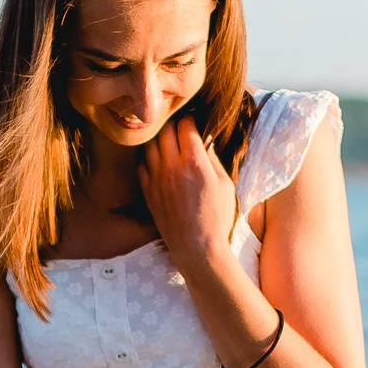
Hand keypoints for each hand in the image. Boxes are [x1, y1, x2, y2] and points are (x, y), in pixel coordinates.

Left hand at [138, 118, 237, 278]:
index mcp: (194, 161)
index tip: (195, 121)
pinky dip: (149, 157)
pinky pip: (141, 163)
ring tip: (167, 141)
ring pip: (149, 144)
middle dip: (173, 124)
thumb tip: (204, 142)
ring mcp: (156, 178)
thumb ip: (213, 159)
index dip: (191, 119)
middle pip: (164, 130)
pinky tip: (158, 160)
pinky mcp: (147, 191)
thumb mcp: (225, 184)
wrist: (196, 248)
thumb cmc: (216, 217)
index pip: (185, 125)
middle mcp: (171, 166)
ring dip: (158, 138)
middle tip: (181, 128)